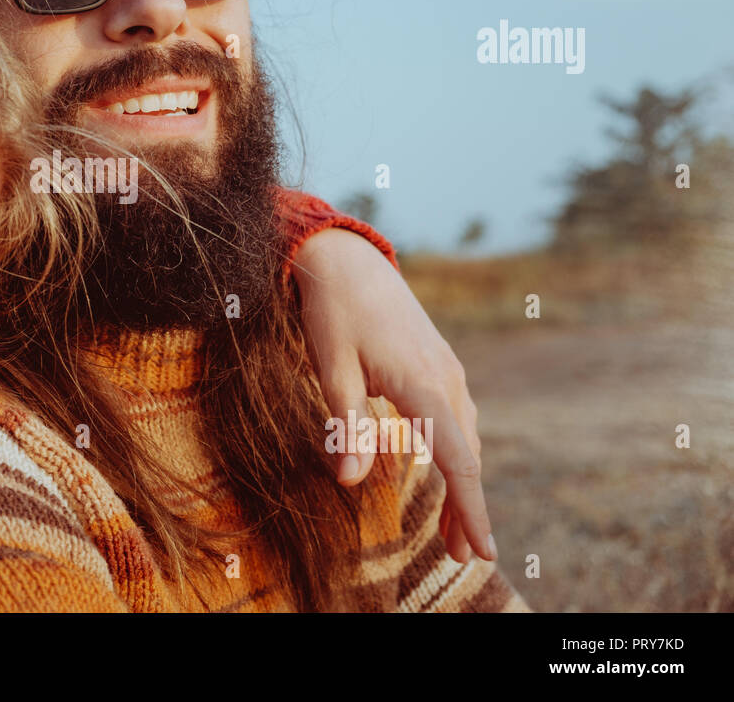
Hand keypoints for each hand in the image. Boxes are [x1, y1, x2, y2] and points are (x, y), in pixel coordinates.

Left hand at [290, 227, 495, 564]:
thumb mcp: (331, 368)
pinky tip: (444, 469)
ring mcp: (445, 368)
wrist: (346, 258)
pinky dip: (455, 450)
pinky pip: (455, 416)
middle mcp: (445, 378)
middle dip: (468, 507)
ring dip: (462, 482)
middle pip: (466, 455)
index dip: (471, 509)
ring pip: (464, 437)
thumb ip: (347, 425)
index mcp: (423, 384)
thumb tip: (352, 482)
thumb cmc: (333, 312)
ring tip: (454, 527)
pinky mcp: (437, 361)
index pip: (458, 461)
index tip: (482, 550)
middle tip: (464, 555)